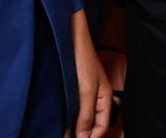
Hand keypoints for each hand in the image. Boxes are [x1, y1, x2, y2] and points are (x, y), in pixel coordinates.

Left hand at [67, 10, 111, 137]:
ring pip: (82, 116)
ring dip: (73, 125)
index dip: (91, 137)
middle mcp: (96, 96)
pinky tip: (60, 119)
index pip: (102, 126)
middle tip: (66, 137)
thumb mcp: (86, 90)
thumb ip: (86, 115)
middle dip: (82, 133)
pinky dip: (68, 115)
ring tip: (62, 131)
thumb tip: (84, 137)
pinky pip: (74, 107)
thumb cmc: (82, 59)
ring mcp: (84, 92)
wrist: (70, 37)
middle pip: (92, 123)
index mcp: (105, 97)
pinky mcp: (74, 87)